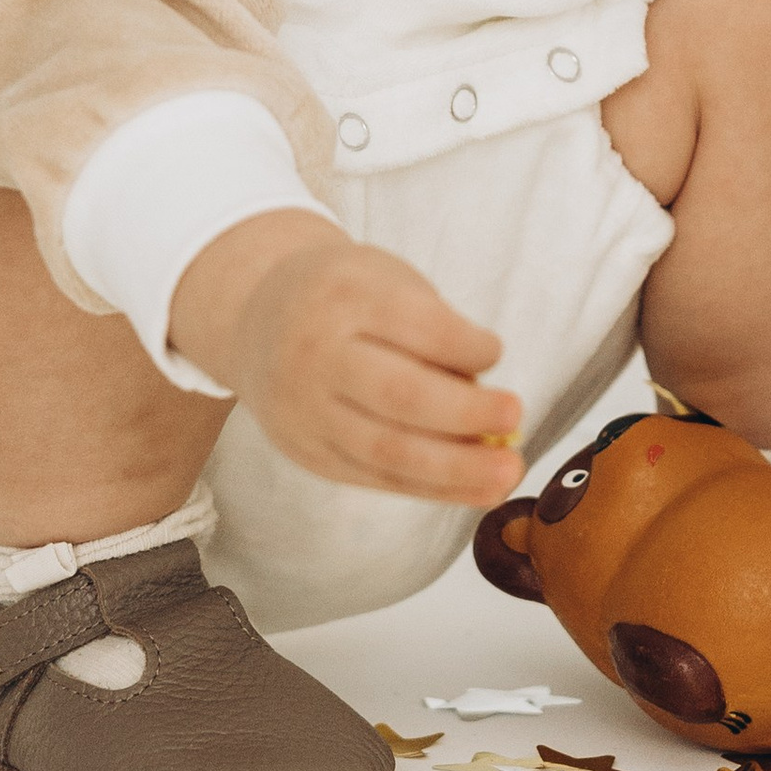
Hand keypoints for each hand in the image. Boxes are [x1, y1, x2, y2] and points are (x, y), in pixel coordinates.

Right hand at [171, 212, 524, 505]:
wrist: (256, 316)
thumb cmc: (344, 295)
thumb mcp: (384, 282)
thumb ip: (433, 332)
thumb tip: (489, 403)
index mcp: (343, 296)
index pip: (415, 326)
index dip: (464, 345)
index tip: (495, 350)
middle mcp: (317, 355)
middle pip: (399, 394)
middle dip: (466, 413)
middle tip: (515, 415)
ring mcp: (307, 410)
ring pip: (387, 450)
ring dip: (456, 469)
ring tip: (507, 472)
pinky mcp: (308, 452)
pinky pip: (375, 478)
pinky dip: (431, 488)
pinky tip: (475, 489)